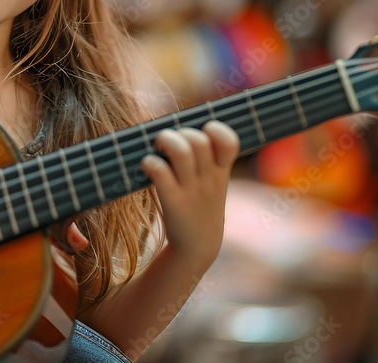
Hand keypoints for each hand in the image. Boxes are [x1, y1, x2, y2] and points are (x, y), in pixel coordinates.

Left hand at [140, 121, 238, 269]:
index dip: (216, 129)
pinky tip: (148, 167)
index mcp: (221, 171)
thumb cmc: (200, 206)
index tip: (203, 134)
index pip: (229, 141)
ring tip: (157, 149)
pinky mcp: (173, 203)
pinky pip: (160, 172)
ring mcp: (191, 191)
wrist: (198, 248)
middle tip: (167, 143)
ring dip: (165, 141)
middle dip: (180, 132)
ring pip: (181, 151)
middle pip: (199, 140)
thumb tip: (179, 128)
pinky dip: (150, 163)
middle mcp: (209, 179)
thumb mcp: (214, 183)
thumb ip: (206, 159)